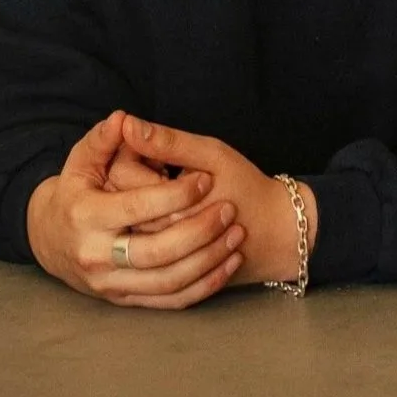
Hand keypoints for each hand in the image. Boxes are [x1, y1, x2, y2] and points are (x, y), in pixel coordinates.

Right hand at [26, 111, 245, 308]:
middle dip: (200, 231)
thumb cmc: (74, 194)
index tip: (206, 180)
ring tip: (236, 235)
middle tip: (229, 210)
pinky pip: (170, 301)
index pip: (137, 208)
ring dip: (209, 260)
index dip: (175, 194)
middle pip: (157, 251)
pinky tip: (227, 264)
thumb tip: (124, 119)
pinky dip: (203, 285)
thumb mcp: (80, 162)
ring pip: (169, 281)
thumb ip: (103, 139)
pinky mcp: (124, 301)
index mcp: (85, 217)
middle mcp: (96, 256)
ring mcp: (110, 284)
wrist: (50, 242)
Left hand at [119, 115, 316, 286]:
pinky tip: (171, 215)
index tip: (160, 151)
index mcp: (167, 207)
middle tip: (166, 169)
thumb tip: (127, 123)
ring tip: (170, 192)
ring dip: (142, 203)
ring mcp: (159, 262)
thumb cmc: (246, 187)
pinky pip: (140, 248)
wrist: (275, 234)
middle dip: (138, 177)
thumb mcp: (211, 155)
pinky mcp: (165, 273)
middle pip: (120, 202)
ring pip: (127, 226)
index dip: (135, 153)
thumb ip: (168, 142)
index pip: (121, 174)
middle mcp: (157, 240)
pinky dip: (149, 229)